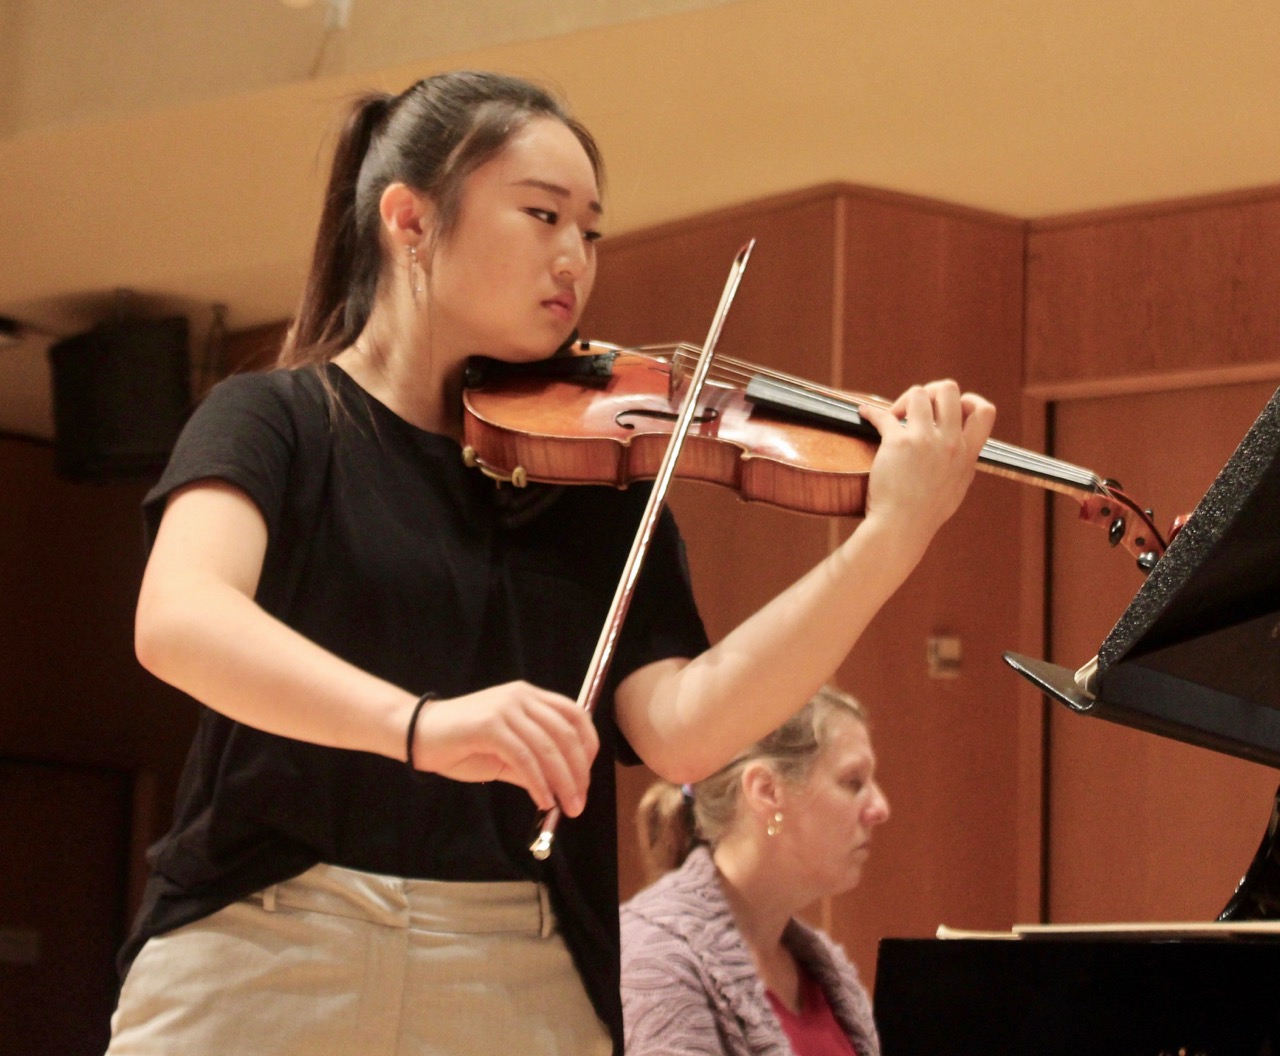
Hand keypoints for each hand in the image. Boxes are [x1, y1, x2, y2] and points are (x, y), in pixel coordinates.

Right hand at [406, 681, 598, 815]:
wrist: (418, 733)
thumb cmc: (461, 744)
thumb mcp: (505, 754)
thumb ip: (533, 763)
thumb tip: (562, 787)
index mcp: (528, 696)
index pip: (574, 715)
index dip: (588, 746)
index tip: (586, 776)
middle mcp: (521, 697)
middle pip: (566, 733)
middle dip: (579, 771)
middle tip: (580, 801)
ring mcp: (506, 709)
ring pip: (548, 747)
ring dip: (563, 781)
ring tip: (568, 807)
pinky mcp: (490, 726)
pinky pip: (524, 758)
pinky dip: (538, 783)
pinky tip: (542, 801)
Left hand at [858, 381, 995, 553]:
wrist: (901, 528)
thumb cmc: (925, 513)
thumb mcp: (958, 486)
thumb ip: (962, 462)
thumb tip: (961, 446)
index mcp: (967, 453)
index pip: (985, 410)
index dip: (969, 400)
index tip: (952, 408)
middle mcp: (949, 443)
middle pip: (949, 389)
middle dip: (931, 391)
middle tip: (917, 409)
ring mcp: (924, 441)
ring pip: (918, 393)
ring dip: (904, 401)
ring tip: (894, 416)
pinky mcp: (898, 443)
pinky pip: (884, 415)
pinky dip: (870, 412)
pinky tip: (864, 414)